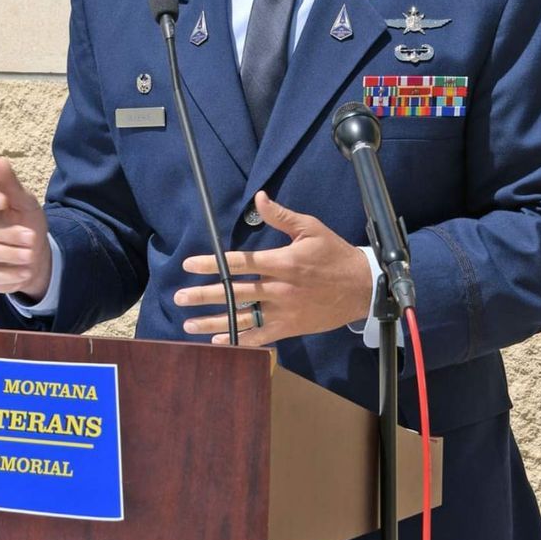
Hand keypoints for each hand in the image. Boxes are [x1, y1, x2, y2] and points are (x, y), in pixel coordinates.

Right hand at [0, 158, 51, 300]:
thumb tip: (0, 161)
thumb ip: (12, 186)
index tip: (3, 200)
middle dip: (9, 235)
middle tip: (32, 236)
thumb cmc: (27, 223)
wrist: (36, 254)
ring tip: (30, 255)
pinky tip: (26, 271)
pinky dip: (8, 274)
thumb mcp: (26, 204)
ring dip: (8, 255)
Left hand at [175, 191, 371, 345]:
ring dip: (213, 321)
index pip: (242, 263)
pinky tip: (218, 340)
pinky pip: (258, 337)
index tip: (188, 265)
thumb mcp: (312, 229)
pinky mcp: (289, 328)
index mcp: (284, 262)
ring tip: (187, 323)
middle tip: (178, 297)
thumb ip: (282, 216)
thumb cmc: (334, 254)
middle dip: (204, 295)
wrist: (361, 287)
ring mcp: (283, 311)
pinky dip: (237, 340)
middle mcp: (280, 289)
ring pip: (242, 319)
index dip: (213, 264)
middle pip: (235, 293)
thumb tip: (259, 198)